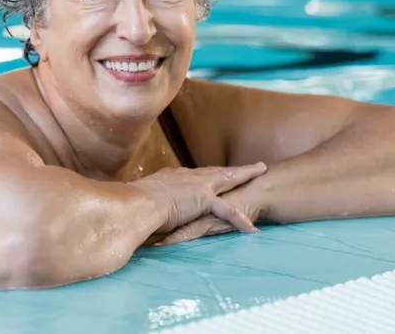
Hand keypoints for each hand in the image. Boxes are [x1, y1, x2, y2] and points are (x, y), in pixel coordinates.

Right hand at [133, 163, 266, 237]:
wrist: (136, 204)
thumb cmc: (133, 204)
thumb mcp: (144, 200)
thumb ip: (151, 202)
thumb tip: (145, 209)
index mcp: (174, 177)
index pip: (197, 175)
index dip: (210, 174)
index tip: (217, 174)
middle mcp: (188, 177)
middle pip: (217, 171)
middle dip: (236, 170)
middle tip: (254, 165)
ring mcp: (197, 186)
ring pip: (228, 180)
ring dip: (246, 176)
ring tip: (261, 173)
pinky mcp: (203, 199)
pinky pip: (227, 210)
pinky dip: (239, 219)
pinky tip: (251, 228)